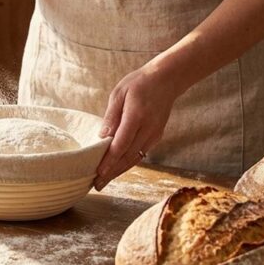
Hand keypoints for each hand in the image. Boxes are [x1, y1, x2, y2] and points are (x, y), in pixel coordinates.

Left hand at [93, 65, 177, 188]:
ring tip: (104, 181)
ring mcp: (154, 134)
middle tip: (97, 185)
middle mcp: (148, 129)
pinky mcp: (157, 136)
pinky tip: (118, 168)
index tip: (98, 173)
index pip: (121, 144)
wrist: (166, 80)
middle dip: (112, 172)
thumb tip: (101, 138)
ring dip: (120, 171)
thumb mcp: (119, 93)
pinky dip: (129, 162)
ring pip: (135, 158)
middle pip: (128, 156)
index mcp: (136, 116)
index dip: (109, 161)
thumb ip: (111, 116)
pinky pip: (141, 153)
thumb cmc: (139, 83)